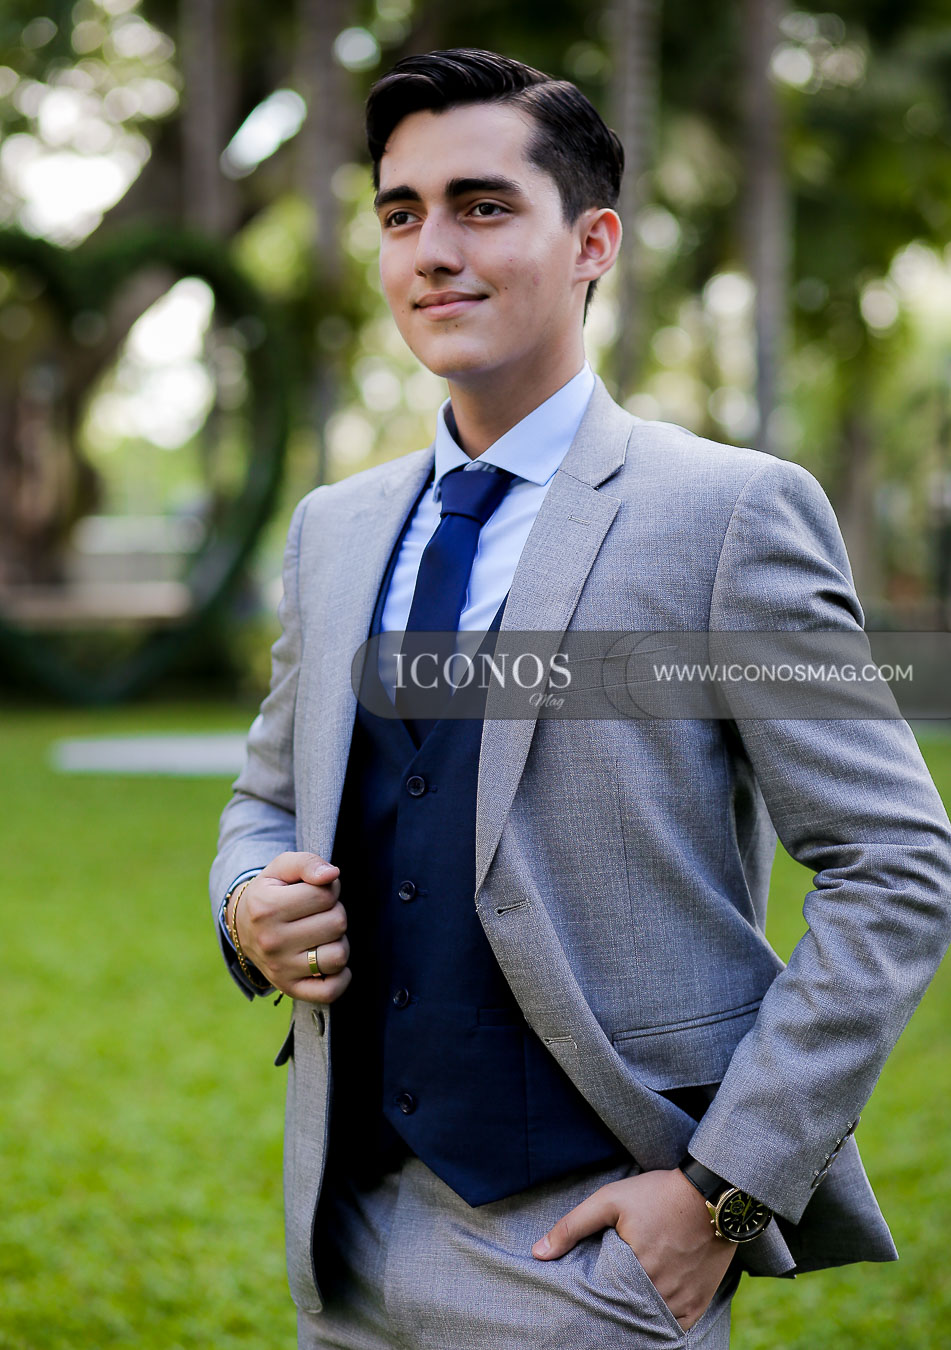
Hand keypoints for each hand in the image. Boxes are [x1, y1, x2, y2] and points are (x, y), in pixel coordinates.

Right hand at [229, 851, 350, 1003]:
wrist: (244, 927)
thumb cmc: (271, 893)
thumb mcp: (281, 868)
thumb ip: (307, 863)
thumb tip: (331, 875)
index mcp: (266, 907)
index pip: (326, 894)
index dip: (329, 889)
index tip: (316, 892)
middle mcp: (271, 941)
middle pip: (337, 923)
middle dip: (335, 912)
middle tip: (319, 913)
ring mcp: (280, 969)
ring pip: (338, 955)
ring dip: (339, 942)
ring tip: (323, 935)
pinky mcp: (290, 989)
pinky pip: (330, 991)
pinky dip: (341, 977)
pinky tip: (330, 960)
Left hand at [531, 1167, 736, 1330]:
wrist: (713, 1193)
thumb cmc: (658, 1194)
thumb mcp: (610, 1200)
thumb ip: (573, 1226)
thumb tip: (539, 1253)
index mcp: (634, 1271)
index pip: (603, 1303)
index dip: (593, 1302)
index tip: (586, 1299)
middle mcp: (659, 1292)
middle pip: (627, 1315)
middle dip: (615, 1311)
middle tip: (604, 1306)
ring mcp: (682, 1300)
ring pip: (652, 1323)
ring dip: (638, 1317)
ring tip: (625, 1306)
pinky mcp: (701, 1301)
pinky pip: (678, 1327)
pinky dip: (664, 1323)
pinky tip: (651, 1313)